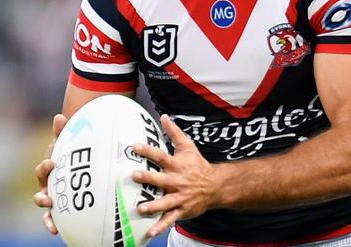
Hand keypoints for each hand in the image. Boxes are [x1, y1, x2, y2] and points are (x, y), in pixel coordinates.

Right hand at [33, 114, 67, 233]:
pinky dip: (50, 224)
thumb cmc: (75, 156)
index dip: (46, 167)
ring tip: (49, 206)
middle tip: (48, 190)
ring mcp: (52, 197)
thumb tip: (59, 116)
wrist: (82, 169)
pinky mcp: (58, 210)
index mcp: (50, 168)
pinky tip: (55, 231)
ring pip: (43, 202)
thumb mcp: (71, 144)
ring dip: (44, 207)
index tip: (52, 163)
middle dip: (42, 188)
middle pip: (41, 185)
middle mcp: (48, 183)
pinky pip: (51, 219)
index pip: (44, 168)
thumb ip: (64, 133)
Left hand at [131, 115, 218, 237]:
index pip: (161, 156)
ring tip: (141, 209)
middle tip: (135, 175)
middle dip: (148, 178)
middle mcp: (178, 181)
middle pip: (162, 179)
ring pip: (165, 202)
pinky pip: (170, 219)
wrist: (215, 186)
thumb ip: (174, 132)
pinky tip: (149, 232)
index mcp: (178, 165)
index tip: (135, 146)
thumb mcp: (187, 146)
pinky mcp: (182, 210)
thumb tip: (163, 116)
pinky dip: (160, 227)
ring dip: (153, 206)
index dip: (149, 151)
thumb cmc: (197, 164)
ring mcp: (180, 197)